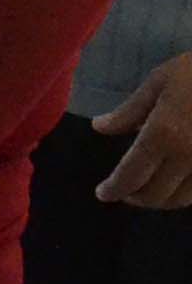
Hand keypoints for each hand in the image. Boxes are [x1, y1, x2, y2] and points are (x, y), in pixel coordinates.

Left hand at [98, 53, 191, 208]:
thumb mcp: (159, 83)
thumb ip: (128, 111)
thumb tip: (100, 127)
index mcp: (163, 134)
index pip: (131, 174)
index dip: (114, 189)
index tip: (103, 193)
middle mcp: (187, 157)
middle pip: (155, 194)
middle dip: (134, 198)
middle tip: (122, 192)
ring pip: (181, 199)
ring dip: (159, 201)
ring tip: (146, 190)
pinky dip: (183, 195)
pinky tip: (175, 185)